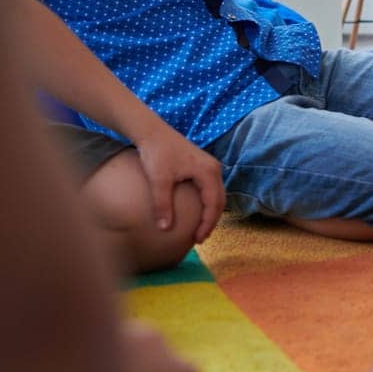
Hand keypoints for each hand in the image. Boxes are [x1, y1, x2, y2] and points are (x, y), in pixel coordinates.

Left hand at [134, 126, 225, 243]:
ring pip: (217, 194)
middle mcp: (214, 168)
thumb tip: (165, 229)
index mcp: (208, 172)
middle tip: (199, 238)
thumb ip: (162, 205)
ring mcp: (210, 166)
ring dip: (210, 212)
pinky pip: (210, 188)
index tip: (197, 239)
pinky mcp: (202, 165)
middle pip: (220, 200)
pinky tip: (196, 211)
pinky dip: (206, 203)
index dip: (207, 223)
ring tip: (199, 228)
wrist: (152, 131)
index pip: (214, 204)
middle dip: (211, 221)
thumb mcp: (158, 181)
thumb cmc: (156, 153)